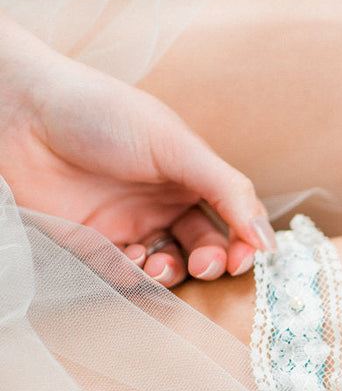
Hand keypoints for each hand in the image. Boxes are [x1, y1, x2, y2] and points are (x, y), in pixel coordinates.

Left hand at [0, 13, 276, 284]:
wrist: (23, 116)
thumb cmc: (101, 113)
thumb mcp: (177, 145)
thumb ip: (228, 190)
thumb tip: (268, 239)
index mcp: (189, 175)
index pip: (231, 219)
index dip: (244, 242)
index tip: (249, 258)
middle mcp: (162, 203)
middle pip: (204, 249)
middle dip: (211, 263)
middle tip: (207, 264)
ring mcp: (129, 225)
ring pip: (167, 268)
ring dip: (172, 274)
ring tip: (159, 265)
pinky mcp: (93, 245)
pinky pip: (123, 275)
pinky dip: (133, 276)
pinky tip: (130, 260)